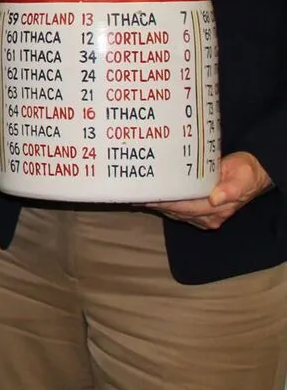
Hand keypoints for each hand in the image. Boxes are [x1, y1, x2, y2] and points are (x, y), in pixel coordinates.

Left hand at [148, 151, 274, 229]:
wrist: (251, 176)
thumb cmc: (246, 172)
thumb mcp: (242, 176)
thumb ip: (231, 188)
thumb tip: (215, 198)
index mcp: (220, 208)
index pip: (187, 208)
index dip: (167, 204)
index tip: (149, 198)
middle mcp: (211, 216)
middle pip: (179, 212)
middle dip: (158, 205)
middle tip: (137, 195)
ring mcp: (206, 217)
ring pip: (177, 214)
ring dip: (160, 206)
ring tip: (140, 196)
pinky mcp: (202, 213)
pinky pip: (181, 212)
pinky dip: (167, 206)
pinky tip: (153, 200)